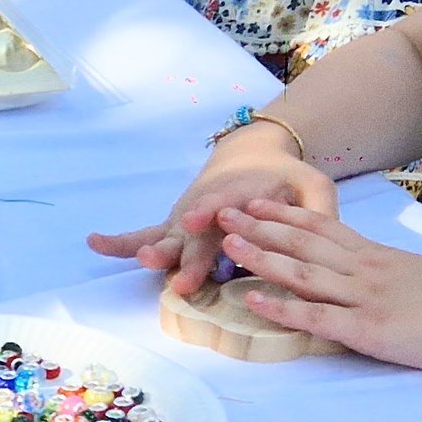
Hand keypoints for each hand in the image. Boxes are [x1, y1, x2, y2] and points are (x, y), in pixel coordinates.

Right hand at [89, 128, 337, 294]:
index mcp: (241, 194)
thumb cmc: (285, 178)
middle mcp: (208, 208)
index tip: (198, 221)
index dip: (210, 213)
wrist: (252, 155)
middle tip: (166, 267)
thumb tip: (327, 232)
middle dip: (181, 251)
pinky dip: (120, 241)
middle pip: (192, 233)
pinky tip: (94, 243)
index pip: (223, 205)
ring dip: (151, 248)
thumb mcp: (312, 184)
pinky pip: (146, 234)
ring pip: (168, 237)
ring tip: (139, 259)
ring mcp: (187, 219)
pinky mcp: (176, 228)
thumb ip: (318, 208)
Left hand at [216, 199, 421, 369]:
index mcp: (374, 256)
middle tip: (219, 211)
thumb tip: (356, 270)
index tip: (253, 200)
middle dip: (258, 226)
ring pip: (302, 272)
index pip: (320, 227)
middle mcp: (363, 270)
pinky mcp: (368, 329)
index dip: (283, 214)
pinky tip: (253, 300)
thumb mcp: (412, 274)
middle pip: (301, 242)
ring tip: (225, 245)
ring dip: (261, 257)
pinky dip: (282, 307)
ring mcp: (363, 297)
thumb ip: (380, 271)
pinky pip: (317, 316)